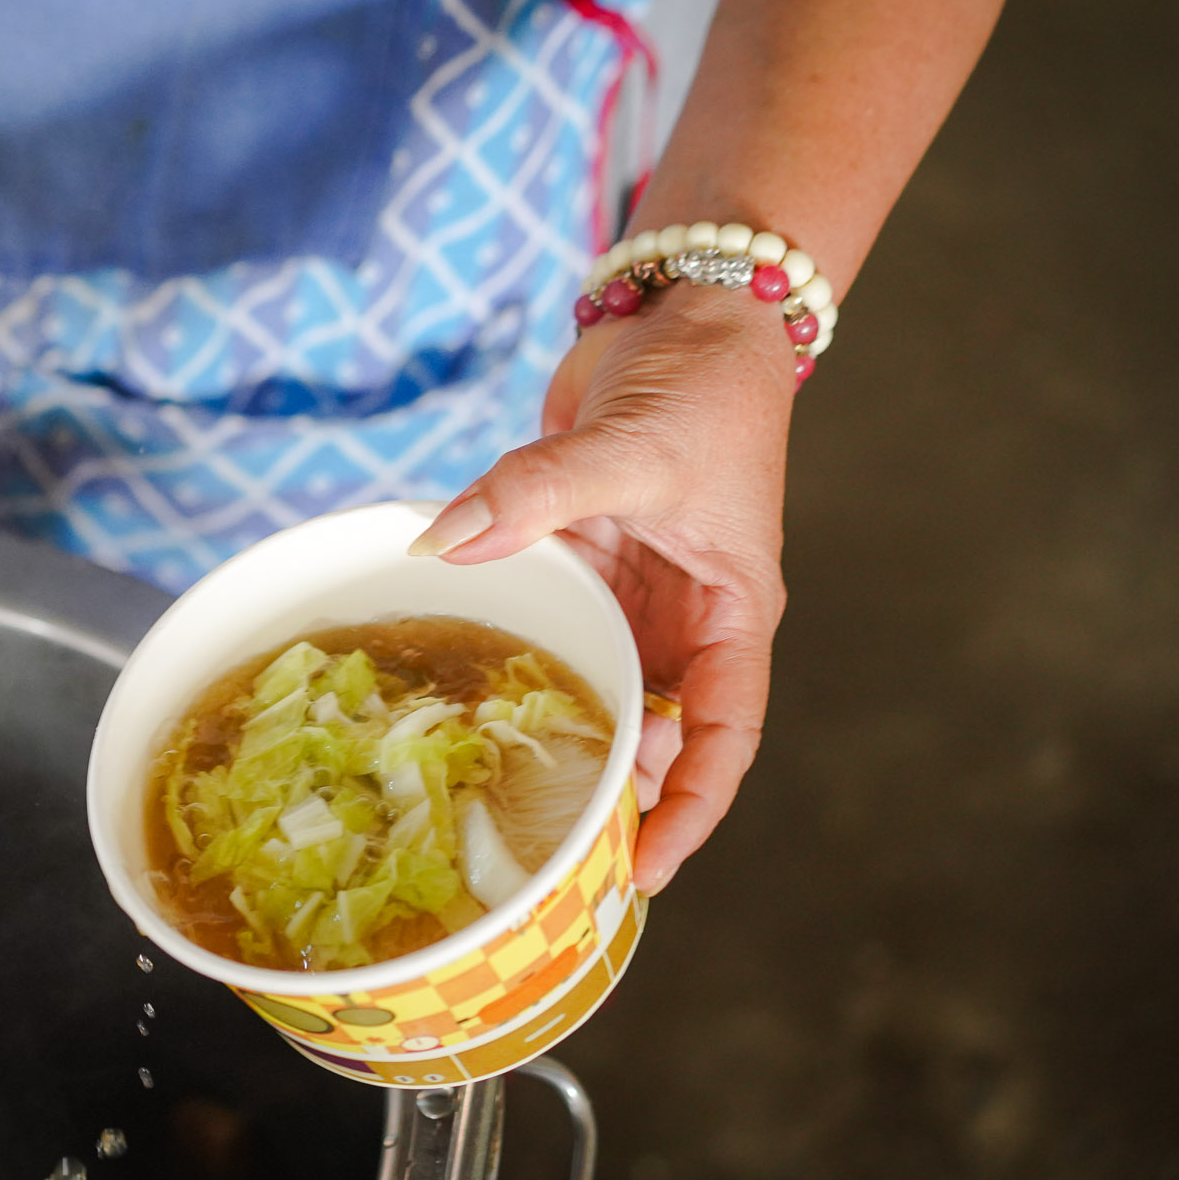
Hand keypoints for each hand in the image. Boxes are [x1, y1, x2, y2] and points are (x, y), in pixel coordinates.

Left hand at [410, 283, 794, 891]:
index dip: (688, 810)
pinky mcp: (576, 551)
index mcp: (730, 614)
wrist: (685, 310)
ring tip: (484, 782)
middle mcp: (679, 616)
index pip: (723, 738)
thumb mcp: (639, 446)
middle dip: (604, 785)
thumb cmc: (705, 385)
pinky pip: (544, 614)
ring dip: (548, 723)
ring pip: (589, 678)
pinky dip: (507, 642)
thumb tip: (448, 540)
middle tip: (535, 841)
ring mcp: (626, 588)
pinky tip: (455, 677)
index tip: (644, 870)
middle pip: (649, 727)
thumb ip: (542, 492)